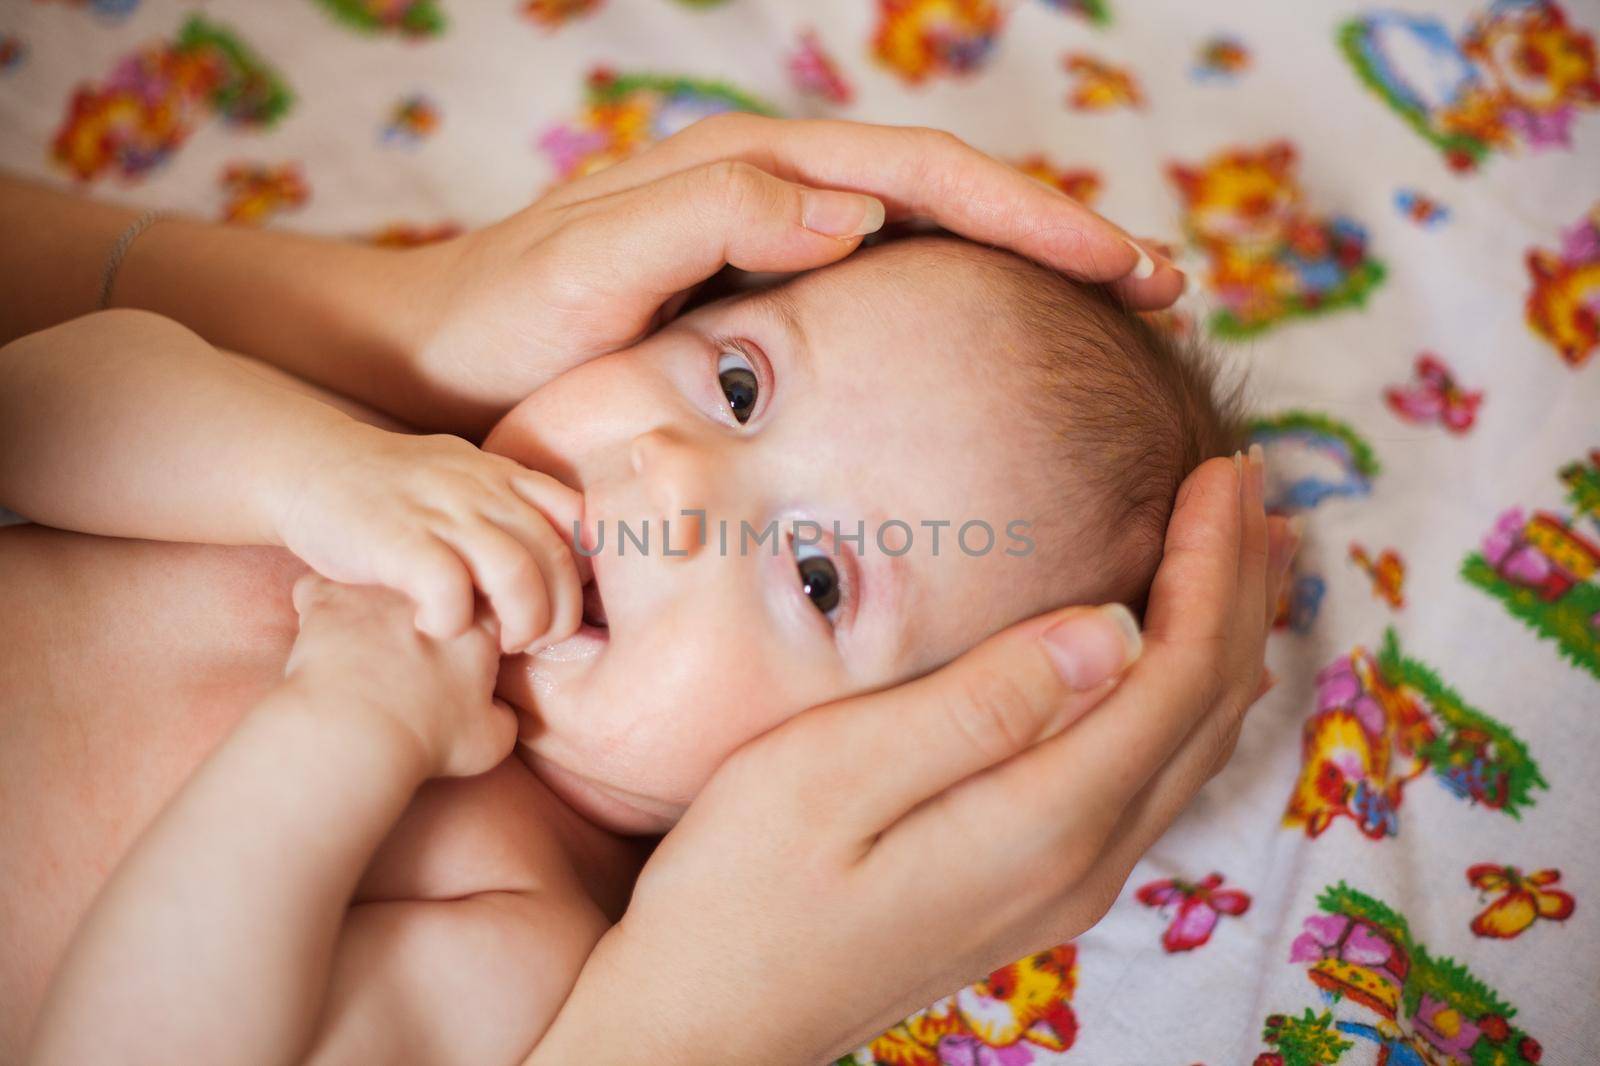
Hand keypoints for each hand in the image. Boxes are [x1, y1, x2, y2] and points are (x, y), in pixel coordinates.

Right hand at [273, 423, 586, 652]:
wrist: (307, 467)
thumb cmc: (392, 492)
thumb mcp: (462, 482)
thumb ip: (507, 510)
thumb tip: (555, 564)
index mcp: (504, 477)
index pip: (578, 518)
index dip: (585, 571)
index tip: (567, 604)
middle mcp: (482, 489)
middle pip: (557, 558)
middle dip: (558, 614)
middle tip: (534, 641)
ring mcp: (442, 512)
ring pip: (516, 574)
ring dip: (521, 623)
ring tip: (500, 645)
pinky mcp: (398, 539)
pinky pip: (450, 590)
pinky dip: (453, 621)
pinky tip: (437, 628)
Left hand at [283, 575, 516, 778]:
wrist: (360, 735)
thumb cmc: (427, 739)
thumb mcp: (490, 741)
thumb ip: (505, 718)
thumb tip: (501, 712)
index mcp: (480, 621)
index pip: (489, 602)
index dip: (473, 623)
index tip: (460, 646)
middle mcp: (434, 589)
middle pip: (437, 583)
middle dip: (429, 603)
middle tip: (414, 642)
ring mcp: (381, 588)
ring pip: (381, 579)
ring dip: (376, 601)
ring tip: (368, 637)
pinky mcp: (330, 596)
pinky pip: (318, 587)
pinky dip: (317, 605)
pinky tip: (320, 631)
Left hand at [396, 114, 1187, 433]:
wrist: (432, 366)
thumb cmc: (503, 328)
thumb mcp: (591, 273)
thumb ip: (711, 220)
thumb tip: (855, 209)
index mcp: (749, 175)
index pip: (919, 178)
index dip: (1026, 218)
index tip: (1121, 266)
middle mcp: (772, 193)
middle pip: (946, 196)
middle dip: (1055, 235)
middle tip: (1159, 289)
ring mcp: (769, 242)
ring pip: (925, 241)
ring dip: (1020, 269)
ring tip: (1113, 312)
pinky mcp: (759, 298)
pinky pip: (882, 289)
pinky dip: (954, 307)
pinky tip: (996, 350)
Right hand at [532, 451, 1294, 1064]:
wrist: (708, 1021)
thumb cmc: (742, 887)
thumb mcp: (837, 773)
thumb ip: (982, 703)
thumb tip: (1113, 628)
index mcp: (1044, 821)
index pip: (1175, 673)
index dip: (1213, 565)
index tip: (1222, 469)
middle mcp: (1081, 861)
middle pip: (1207, 709)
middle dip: (1239, 588)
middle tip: (1246, 483)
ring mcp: (1065, 884)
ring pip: (1190, 747)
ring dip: (1223, 639)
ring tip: (1241, 553)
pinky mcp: (1035, 885)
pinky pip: (1153, 774)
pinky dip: (1183, 694)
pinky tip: (1165, 657)